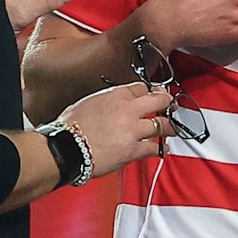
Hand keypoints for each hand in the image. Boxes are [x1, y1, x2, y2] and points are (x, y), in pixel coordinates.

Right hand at [58, 82, 174, 176]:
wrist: (66, 148)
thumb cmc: (70, 127)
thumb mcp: (88, 102)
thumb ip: (106, 100)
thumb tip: (113, 103)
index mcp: (116, 95)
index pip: (141, 87)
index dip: (149, 91)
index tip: (152, 94)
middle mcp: (128, 110)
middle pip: (159, 101)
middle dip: (167, 102)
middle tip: (170, 105)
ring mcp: (133, 131)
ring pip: (162, 125)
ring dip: (169, 127)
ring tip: (171, 128)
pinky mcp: (133, 150)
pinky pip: (154, 149)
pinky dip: (160, 149)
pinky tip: (162, 149)